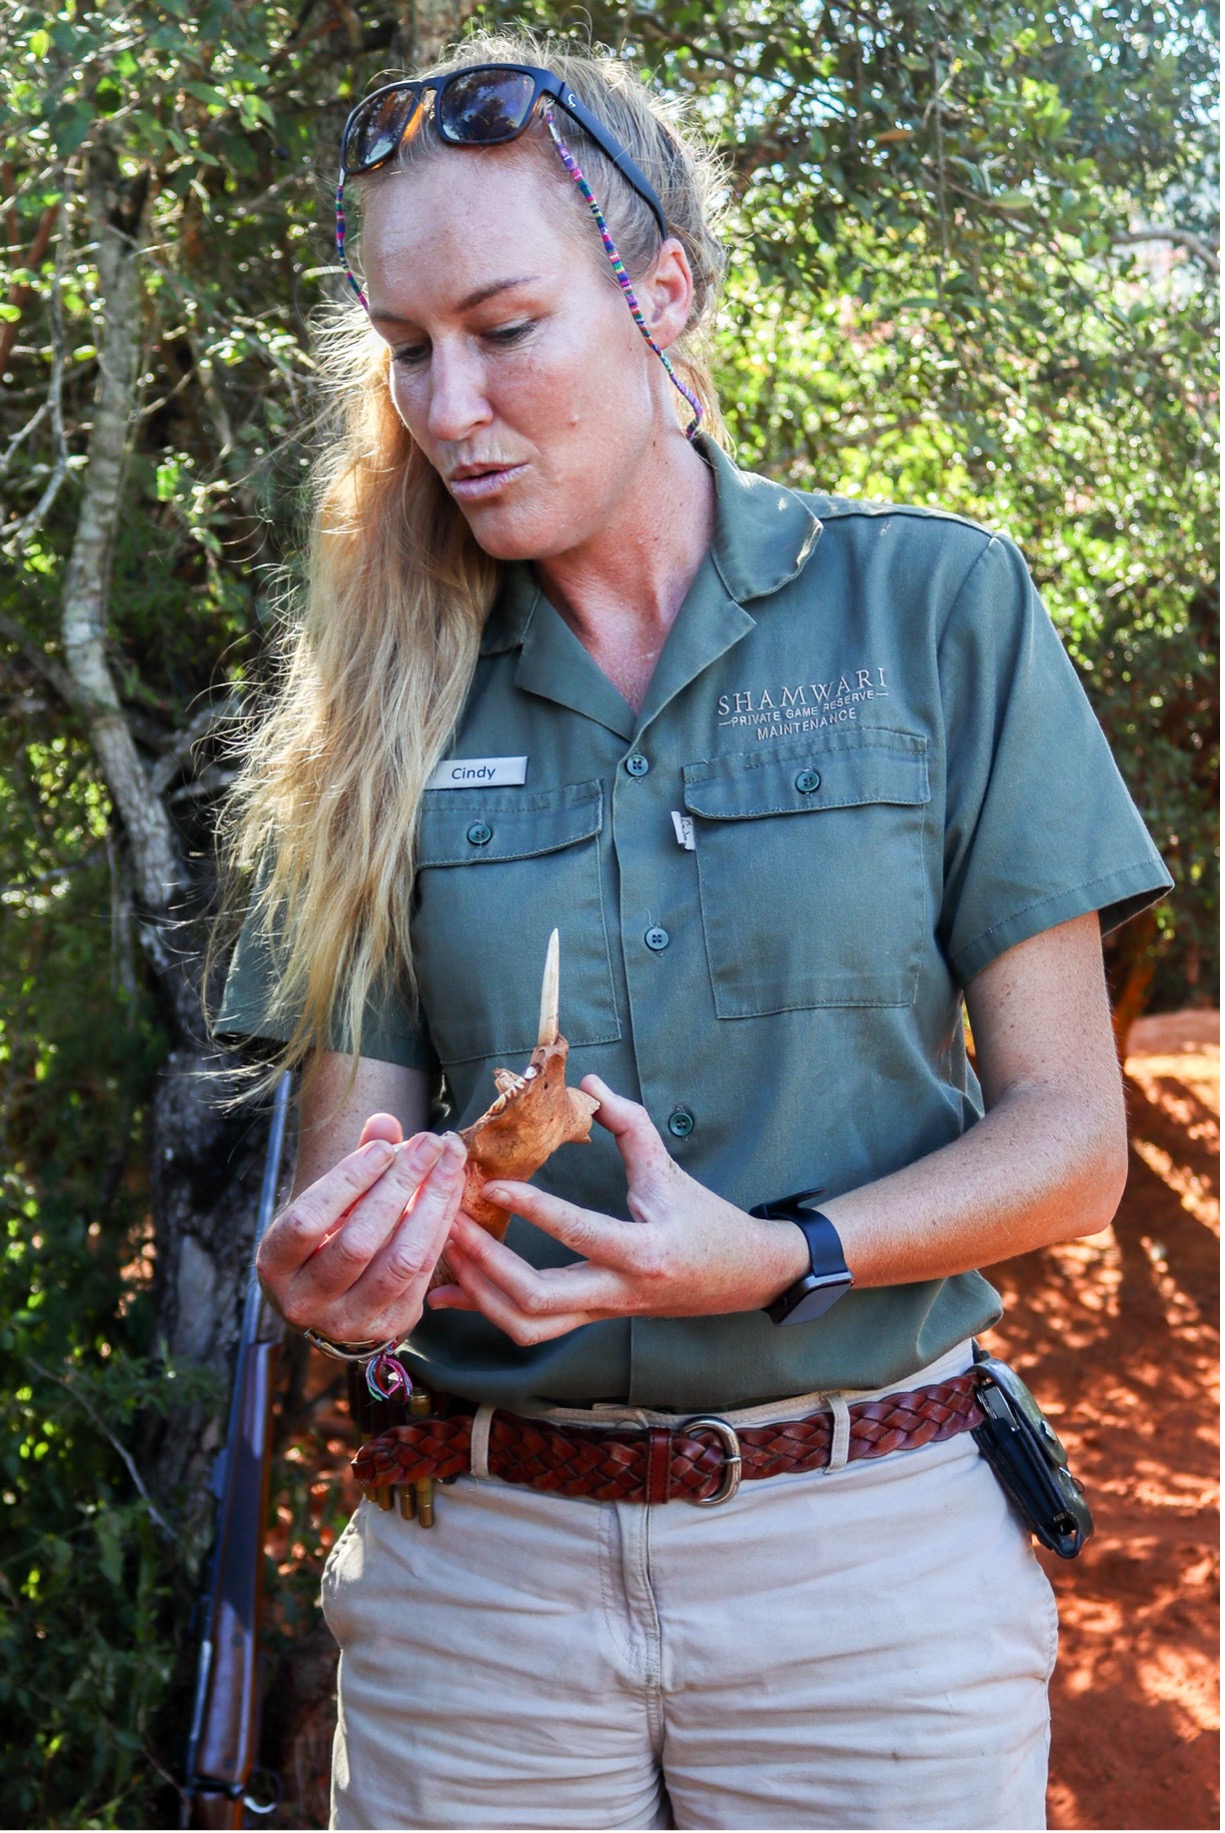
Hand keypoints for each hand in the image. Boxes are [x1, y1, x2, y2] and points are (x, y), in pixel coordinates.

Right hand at [257, 1112, 467, 1345]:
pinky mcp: (390, 1327)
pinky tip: (451, 1190)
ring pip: (400, 1260)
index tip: (385, 1147)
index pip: (309, 1220)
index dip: (348, 1180)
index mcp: (276, 1265)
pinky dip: (442, 1226)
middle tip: (430, 1143)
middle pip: (359, 1241)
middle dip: (400, 1185)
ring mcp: (349, 1320)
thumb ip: (353, 1165)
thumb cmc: (324, 1241)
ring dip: (431, 1205)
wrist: (330, 1307)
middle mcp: (306, 1301)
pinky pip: (424, 1271)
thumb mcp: (324, 1206)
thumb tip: (385, 1122)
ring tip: (449, 1162)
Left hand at [427, 1077, 806, 1344]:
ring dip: (480, 1295)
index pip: (580, 1232)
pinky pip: (531, 1326)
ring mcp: (601, 1312)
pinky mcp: (589, 1318)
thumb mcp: (669, 1169)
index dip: (533, 1209)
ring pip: (528, 1326)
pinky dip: (485, 1310)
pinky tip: (448, 1294)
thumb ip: (628, 1122)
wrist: (741, 1277)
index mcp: (643, 1252)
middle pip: (539, 1298)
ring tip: (445, 1256)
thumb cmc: (706, 1220)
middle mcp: (618, 1291)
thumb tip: (586, 1084)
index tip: (492, 1184)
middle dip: (487, 1266)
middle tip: (452, 1227)